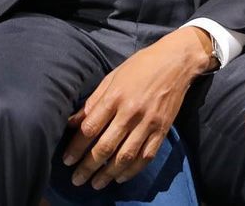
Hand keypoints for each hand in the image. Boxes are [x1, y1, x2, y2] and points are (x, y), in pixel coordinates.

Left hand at [62, 27, 214, 188]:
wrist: (177, 60)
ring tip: (96, 184)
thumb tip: (72, 123)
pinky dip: (133, 170)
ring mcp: (148, 122)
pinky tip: (121, 177)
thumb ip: (94, 101)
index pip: (90, 128)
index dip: (76, 147)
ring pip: (125, 156)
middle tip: (76, 180)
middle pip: (105, 146)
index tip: (67, 160)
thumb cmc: (142, 65)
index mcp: (116, 96)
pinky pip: (146, 156)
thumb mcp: (113, 76)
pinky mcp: (162, 128)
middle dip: (88, 167)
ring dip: (108, 174)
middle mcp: (131, 111)